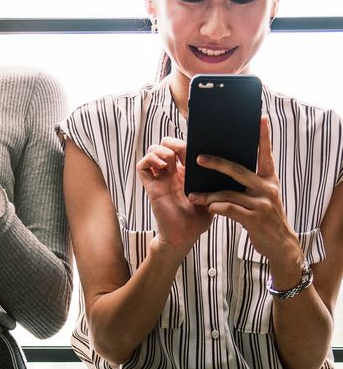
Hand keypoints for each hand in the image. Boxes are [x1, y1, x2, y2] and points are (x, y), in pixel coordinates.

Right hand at [136, 137, 211, 252]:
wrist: (185, 236)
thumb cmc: (199, 218)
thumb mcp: (214, 193)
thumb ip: (215, 177)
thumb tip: (225, 158)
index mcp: (187, 171)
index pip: (182, 145)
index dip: (184, 137)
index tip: (192, 132)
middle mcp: (172, 172)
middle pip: (165, 143)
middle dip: (173, 142)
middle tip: (182, 153)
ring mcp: (161, 178)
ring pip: (152, 150)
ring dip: (162, 152)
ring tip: (171, 164)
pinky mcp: (151, 186)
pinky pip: (142, 166)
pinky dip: (150, 160)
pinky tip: (162, 167)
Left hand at [187, 116, 303, 279]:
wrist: (279, 245)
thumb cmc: (264, 217)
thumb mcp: (262, 197)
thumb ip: (248, 183)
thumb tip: (225, 168)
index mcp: (269, 179)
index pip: (266, 154)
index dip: (263, 137)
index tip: (260, 118)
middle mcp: (267, 188)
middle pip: (238, 170)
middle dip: (217, 163)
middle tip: (197, 158)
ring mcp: (262, 203)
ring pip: (228, 193)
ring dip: (208, 195)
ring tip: (192, 195)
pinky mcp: (254, 219)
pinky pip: (230, 209)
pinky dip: (216, 208)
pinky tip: (207, 208)